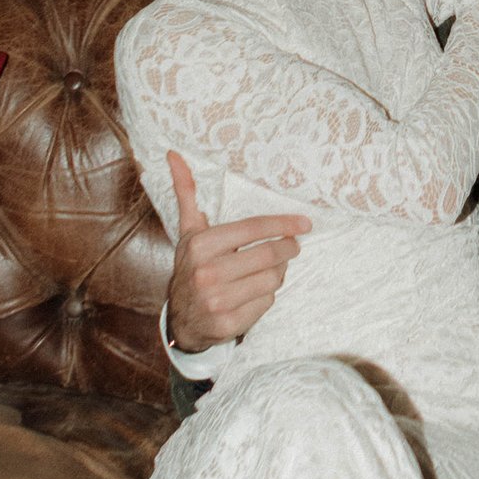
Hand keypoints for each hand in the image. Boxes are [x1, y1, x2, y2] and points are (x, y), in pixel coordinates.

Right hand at [164, 151, 305, 351]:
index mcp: (200, 245)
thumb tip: (174, 154)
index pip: (252, 228)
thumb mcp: (188, 231)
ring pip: (272, 279)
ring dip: (278, 272)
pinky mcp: (228, 324)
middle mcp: (206, 273)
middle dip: (287, 248)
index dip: (283, 224)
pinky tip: (256, 291)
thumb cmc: (191, 267)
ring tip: (271, 268)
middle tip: (294, 244)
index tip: (304, 223)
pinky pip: (267, 303)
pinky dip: (268, 295)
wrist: (181, 319)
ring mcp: (217, 301)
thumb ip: (186, 193)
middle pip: (268, 255)